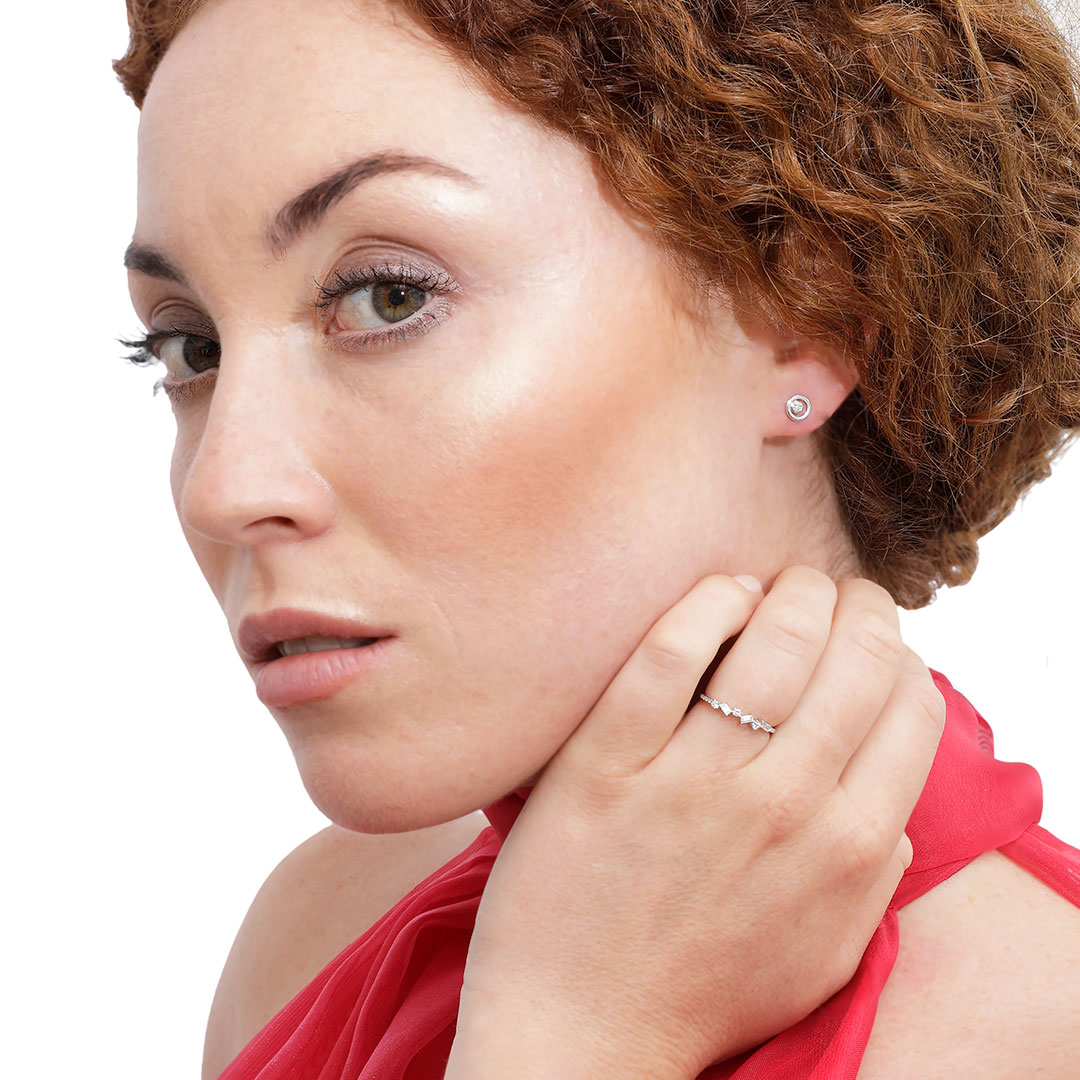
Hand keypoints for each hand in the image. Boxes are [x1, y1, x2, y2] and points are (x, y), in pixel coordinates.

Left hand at [446, 566, 945, 1079]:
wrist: (583, 1036)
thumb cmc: (705, 991)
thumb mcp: (825, 949)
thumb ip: (873, 869)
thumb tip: (888, 793)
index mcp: (848, 850)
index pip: (909, 708)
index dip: (901, 655)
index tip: (875, 641)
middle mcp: (781, 808)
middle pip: (852, 661)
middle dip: (858, 607)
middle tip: (835, 593)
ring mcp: (690, 783)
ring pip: (772, 644)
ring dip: (794, 593)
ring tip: (784, 585)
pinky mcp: (604, 765)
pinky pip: (668, 655)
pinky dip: (706, 605)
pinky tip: (722, 594)